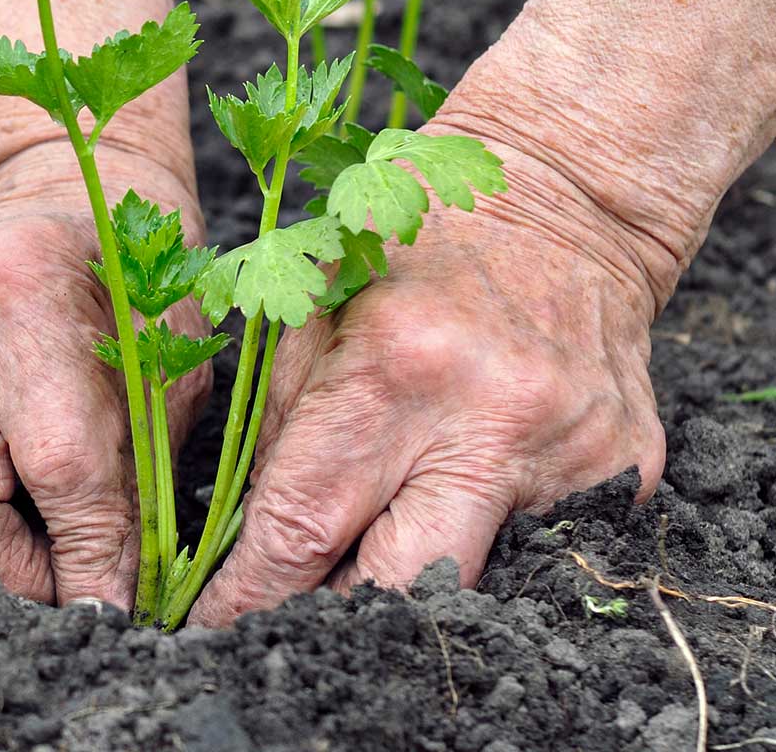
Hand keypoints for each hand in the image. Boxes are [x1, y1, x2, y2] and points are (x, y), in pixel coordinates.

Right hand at [0, 151, 208, 606]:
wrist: (47, 202)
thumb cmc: (128, 285)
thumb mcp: (167, 362)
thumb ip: (140, 473)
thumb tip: (115, 598)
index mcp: (27, 286)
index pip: (55, 461)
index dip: (87, 555)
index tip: (113, 611)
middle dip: (5, 577)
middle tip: (63, 597)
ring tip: (34, 564)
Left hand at [191, 0, 775, 624]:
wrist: (568, 202)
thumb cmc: (413, 247)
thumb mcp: (313, 305)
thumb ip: (277, 422)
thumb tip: (236, 535)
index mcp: (392, 368)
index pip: (302, 521)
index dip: (250, 591)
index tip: (209, 625)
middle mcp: (487, 418)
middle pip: (397, 582)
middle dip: (329, 619)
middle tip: (278, 633)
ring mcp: (568, 451)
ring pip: (471, 578)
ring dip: (405, 589)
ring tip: (353, 580)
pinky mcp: (626, 468)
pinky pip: (541, 543)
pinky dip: (485, 538)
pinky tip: (452, 509)